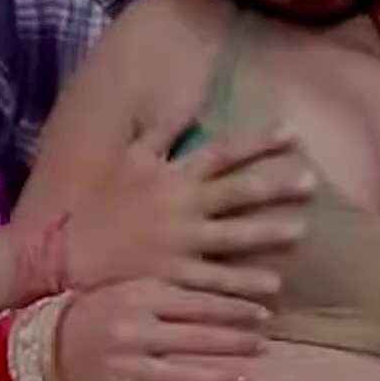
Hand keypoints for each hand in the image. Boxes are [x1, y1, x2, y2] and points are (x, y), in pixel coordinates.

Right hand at [55, 278, 267, 380]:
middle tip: (261, 346)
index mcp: (137, 296)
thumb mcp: (134, 288)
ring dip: (220, 379)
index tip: (263, 315)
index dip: (235, 311)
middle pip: (196, 340)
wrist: (49, 343)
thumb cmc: (101, 310)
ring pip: (182, 378)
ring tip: (247, 377)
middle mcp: (131, 331)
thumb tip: (231, 299)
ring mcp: (122, 369)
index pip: (198, 304)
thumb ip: (175, 292)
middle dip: (235, 344)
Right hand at [59, 118, 309, 300]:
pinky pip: (218, 280)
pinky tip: (273, 288)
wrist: (68, 252)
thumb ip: (164, 126)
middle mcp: (181, 205)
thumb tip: (195, 93)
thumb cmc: (100, 202)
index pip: (223, 152)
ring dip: (270, 233)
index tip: (293, 133)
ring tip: (301, 230)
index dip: (260, 142)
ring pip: (235, 236)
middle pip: (238, 191)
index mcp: (171, 174)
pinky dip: (246, 284)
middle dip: (277, 184)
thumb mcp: (129, 156)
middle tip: (312, 180)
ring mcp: (180, 242)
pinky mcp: (175, 276)